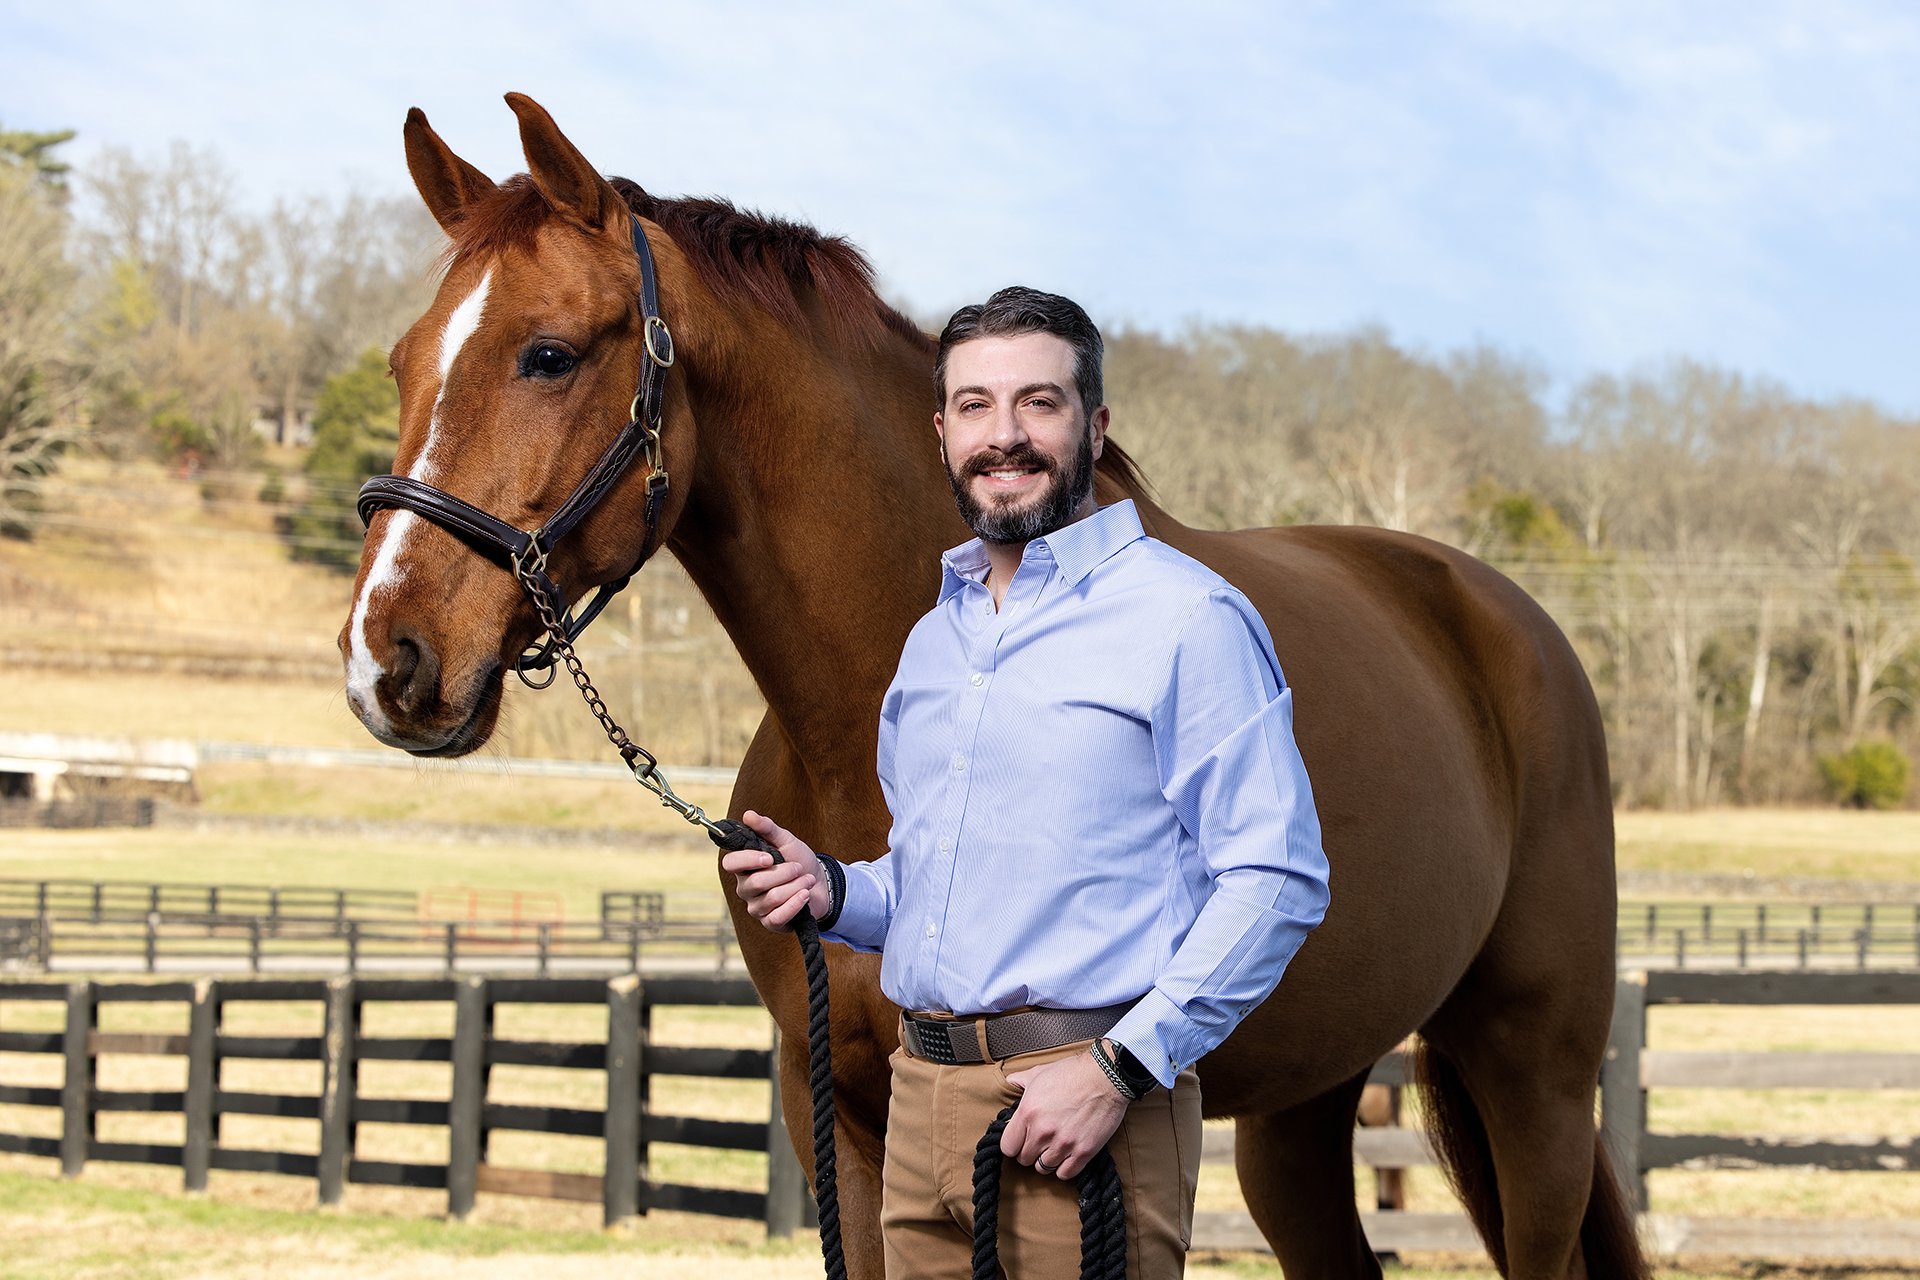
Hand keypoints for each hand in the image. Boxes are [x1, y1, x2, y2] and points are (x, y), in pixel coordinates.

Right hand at [719, 810, 831, 931]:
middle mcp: (746, 888)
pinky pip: (778, 916)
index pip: (730, 864)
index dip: (748, 860)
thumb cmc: (799, 861)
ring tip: (807, 880)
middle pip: (756, 882)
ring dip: (796, 886)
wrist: (821, 884)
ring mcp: (757, 907)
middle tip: (798, 867)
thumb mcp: (786, 841)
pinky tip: (805, 895)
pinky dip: (796, 903)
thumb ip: (767, 828)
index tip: (769, 857)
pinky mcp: (770, 923)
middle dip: (784, 872)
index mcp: (745, 867)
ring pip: (772, 897)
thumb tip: (748, 815)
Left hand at [1000, 1048, 1129, 1179]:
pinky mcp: (1084, 1151)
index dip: (1013, 1144)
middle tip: (1039, 1142)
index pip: (1007, 1147)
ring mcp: (1063, 1144)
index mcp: (1027, 1113)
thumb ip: (1021, 1081)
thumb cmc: (1073, 1072)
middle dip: (1030, 1152)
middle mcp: (1042, 1132)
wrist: (1106, 1076)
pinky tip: (1067, 1156)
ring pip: (1043, 1168)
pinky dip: (1064, 1168)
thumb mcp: (1040, 1072)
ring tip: (1053, 1148)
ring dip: (1047, 1160)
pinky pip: (1065, 1174)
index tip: (1021, 1140)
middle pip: (1024, 1159)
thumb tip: (1011, 1082)